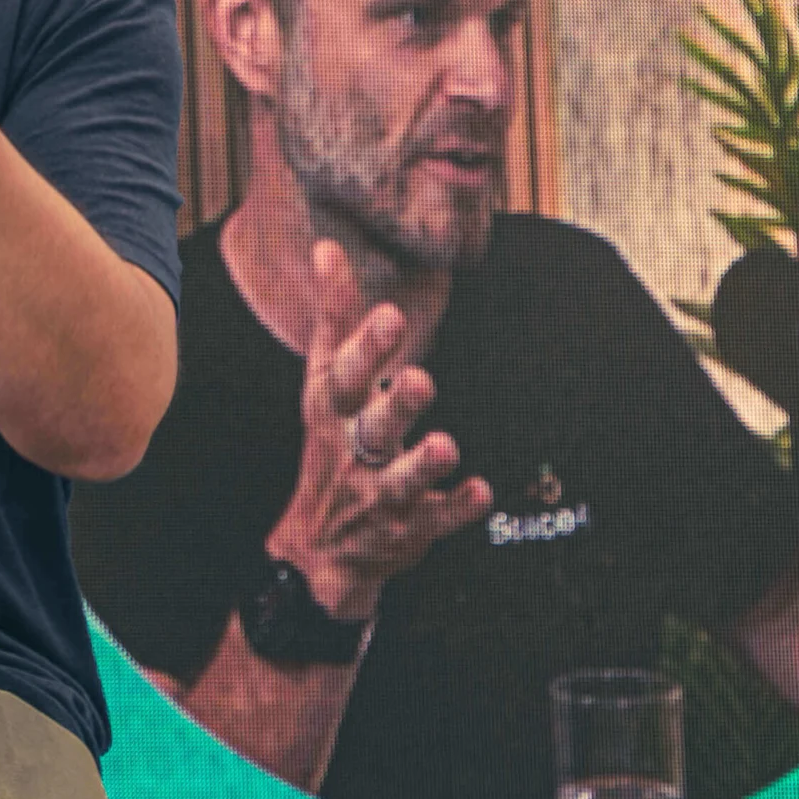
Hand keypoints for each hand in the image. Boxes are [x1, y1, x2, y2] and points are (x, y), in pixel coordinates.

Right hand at [265, 249, 492, 618]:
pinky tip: (479, 493)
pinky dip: (457, 507)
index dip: (365, 346)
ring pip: (401, 478)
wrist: (318, 550)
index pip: (342, 374)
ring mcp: (379, 493)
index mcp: (333, 411)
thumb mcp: (323, 384)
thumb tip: (327, 248)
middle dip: (396, 403)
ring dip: (423, 463)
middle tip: (421, 380)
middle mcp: (353, 450)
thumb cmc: (331, 448)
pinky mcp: (408, 527)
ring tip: (446, 447)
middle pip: (372, 425)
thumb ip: (334, 318)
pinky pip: (435, 518)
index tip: (390, 315)